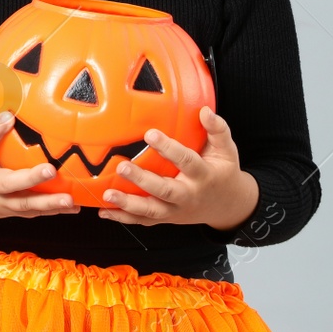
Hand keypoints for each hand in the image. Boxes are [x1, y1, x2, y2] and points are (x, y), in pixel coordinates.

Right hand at [0, 98, 81, 227]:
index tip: (9, 117)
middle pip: (9, 183)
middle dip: (30, 179)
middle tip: (50, 170)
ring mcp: (1, 200)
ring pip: (25, 204)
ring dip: (48, 203)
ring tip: (69, 198)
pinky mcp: (12, 210)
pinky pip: (33, 212)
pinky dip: (53, 211)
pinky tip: (73, 206)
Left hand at [96, 106, 259, 229]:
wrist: (228, 206)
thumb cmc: (223, 173)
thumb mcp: (226, 151)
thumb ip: (217, 130)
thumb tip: (204, 110)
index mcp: (203, 176)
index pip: (186, 161)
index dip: (169, 148)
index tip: (150, 134)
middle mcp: (188, 195)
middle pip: (165, 190)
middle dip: (142, 180)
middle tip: (122, 166)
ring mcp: (176, 210)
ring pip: (151, 211)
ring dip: (128, 204)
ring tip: (107, 194)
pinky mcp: (166, 218)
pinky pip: (143, 221)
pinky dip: (123, 218)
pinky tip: (104, 211)